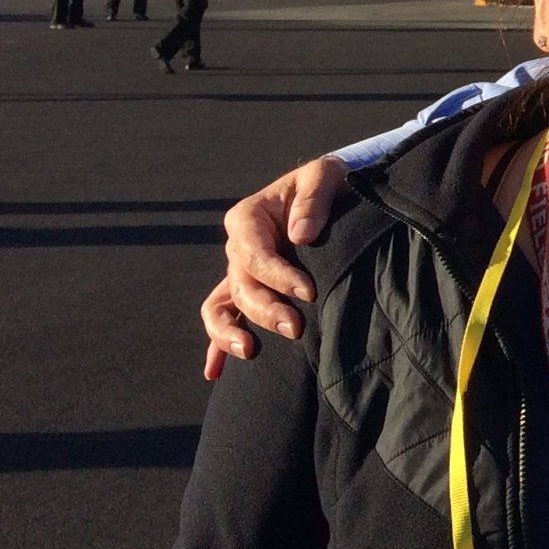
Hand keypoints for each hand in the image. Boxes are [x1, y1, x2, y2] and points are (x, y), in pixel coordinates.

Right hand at [198, 156, 349, 379]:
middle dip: (265, 310)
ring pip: (224, 307)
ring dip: (232, 332)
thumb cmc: (326, 182)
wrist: (331, 193)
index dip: (278, 276)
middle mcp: (238, 247)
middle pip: (242, 285)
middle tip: (296, 327)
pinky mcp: (249, 289)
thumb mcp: (324, 175)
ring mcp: (239, 272)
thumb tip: (300, 235)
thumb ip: (313, 200)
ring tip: (251, 351)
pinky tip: (216, 372)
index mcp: (248, 217)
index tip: (309, 291)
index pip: (255, 254)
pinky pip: (224, 319)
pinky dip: (217, 345)